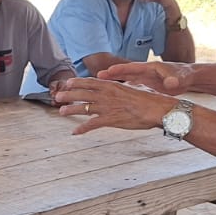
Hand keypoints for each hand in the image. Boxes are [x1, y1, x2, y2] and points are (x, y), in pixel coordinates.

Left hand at [54, 78, 172, 134]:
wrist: (157, 109)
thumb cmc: (150, 99)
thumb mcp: (135, 87)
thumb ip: (125, 87)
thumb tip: (124, 86)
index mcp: (113, 85)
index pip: (91, 82)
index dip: (78, 82)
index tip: (68, 82)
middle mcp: (107, 95)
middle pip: (83, 94)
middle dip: (69, 95)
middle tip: (57, 96)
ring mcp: (108, 107)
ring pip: (84, 108)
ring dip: (71, 110)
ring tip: (61, 112)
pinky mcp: (111, 120)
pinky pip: (92, 124)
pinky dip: (82, 129)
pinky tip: (75, 132)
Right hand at [92, 60, 194, 91]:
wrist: (188, 78)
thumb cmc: (183, 76)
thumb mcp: (179, 78)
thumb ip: (174, 80)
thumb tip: (172, 83)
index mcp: (150, 68)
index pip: (132, 68)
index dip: (119, 70)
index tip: (107, 71)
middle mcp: (144, 73)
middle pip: (124, 74)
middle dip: (110, 76)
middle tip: (97, 77)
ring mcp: (144, 80)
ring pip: (124, 82)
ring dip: (112, 84)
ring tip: (98, 87)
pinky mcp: (145, 87)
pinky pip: (130, 89)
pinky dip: (121, 91)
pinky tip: (111, 97)